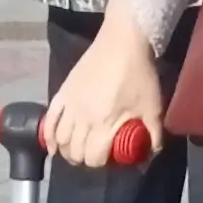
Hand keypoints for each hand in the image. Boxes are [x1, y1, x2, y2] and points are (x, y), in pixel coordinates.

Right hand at [43, 5, 163, 167]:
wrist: (123, 39)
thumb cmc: (139, 73)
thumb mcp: (152, 106)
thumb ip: (154, 134)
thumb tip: (153, 153)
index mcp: (104, 123)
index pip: (93, 157)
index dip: (99, 163)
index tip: (106, 158)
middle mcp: (83, 118)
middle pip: (75, 151)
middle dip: (83, 159)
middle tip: (91, 155)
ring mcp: (70, 105)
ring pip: (60, 139)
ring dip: (66, 151)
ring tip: (74, 152)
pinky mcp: (63, 92)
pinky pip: (50, 119)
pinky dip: (49, 136)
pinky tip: (53, 145)